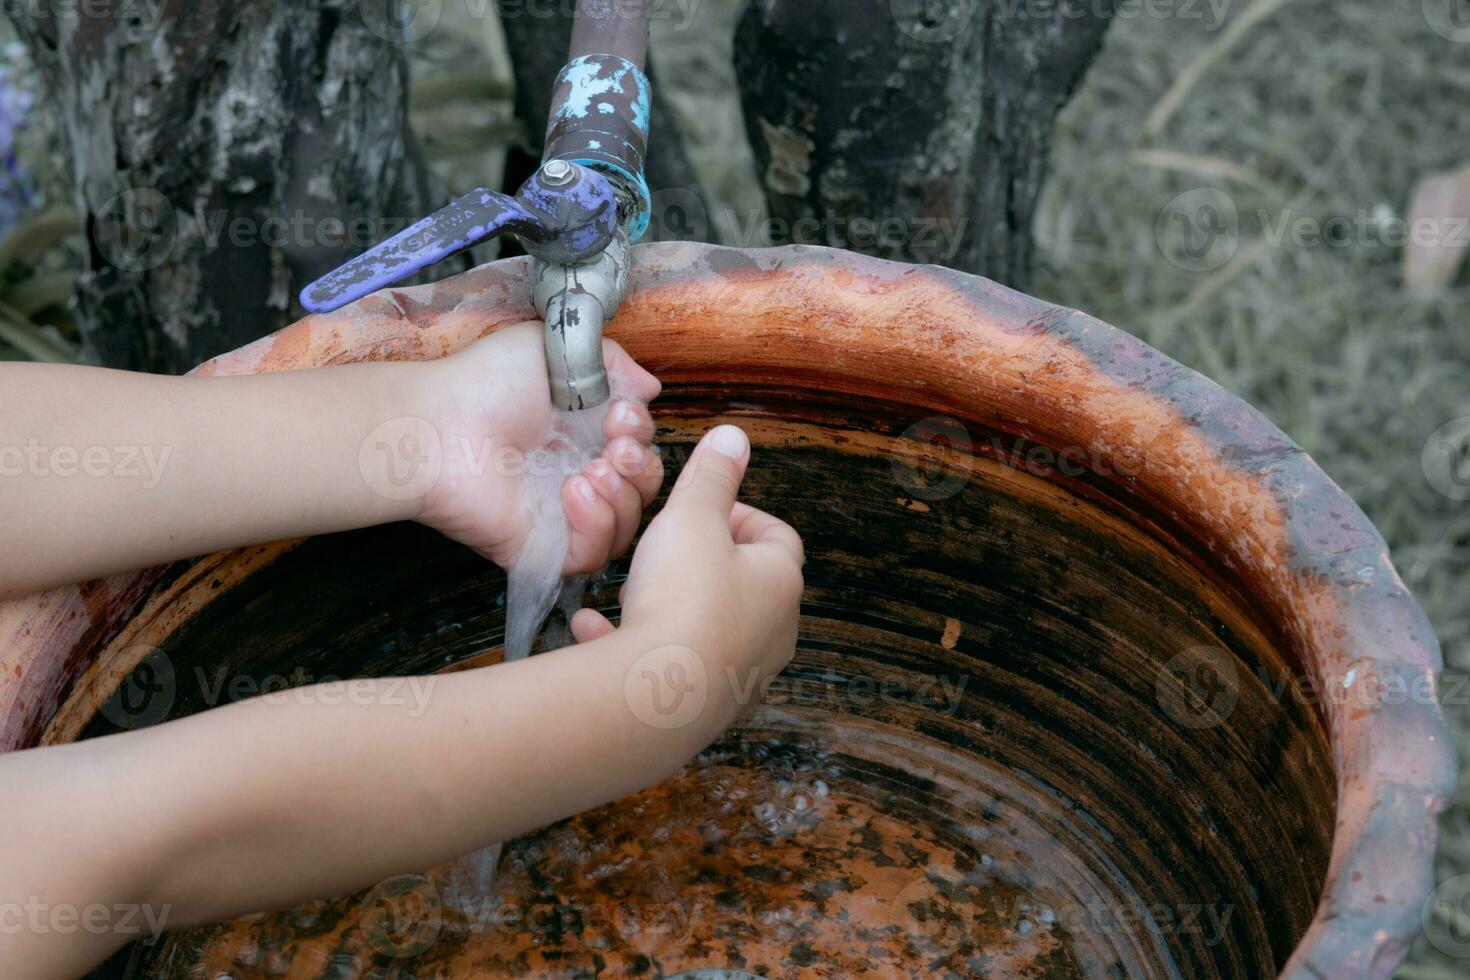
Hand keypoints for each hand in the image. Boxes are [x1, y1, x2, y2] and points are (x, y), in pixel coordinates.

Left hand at [414, 322, 663, 571]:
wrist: (439, 424)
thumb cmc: (484, 383)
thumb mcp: (556, 348)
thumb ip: (612, 363)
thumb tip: (649, 389)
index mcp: (580, 434)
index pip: (638, 449)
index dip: (641, 435)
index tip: (619, 415)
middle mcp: (575, 475)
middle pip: (641, 491)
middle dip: (642, 467)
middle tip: (614, 446)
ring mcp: (559, 516)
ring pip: (626, 528)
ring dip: (622, 496)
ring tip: (588, 470)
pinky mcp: (542, 548)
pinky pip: (593, 556)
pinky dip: (596, 526)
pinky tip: (572, 492)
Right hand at [569, 425, 804, 711]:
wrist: (657, 696)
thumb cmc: (683, 596)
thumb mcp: (690, 518)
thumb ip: (710, 476)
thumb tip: (735, 436)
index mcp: (781, 582)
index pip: (776, 537)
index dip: (736, 515)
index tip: (696, 512)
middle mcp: (774, 633)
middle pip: (741, 585)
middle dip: (696, 566)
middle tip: (659, 555)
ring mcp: (741, 677)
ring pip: (704, 629)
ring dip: (665, 608)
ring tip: (627, 596)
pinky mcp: (705, 711)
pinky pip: (671, 668)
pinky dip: (637, 648)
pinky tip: (594, 633)